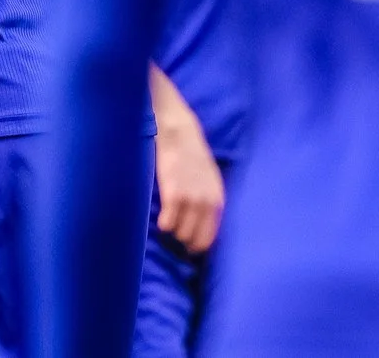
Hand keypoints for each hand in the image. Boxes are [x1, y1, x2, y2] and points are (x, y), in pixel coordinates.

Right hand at [153, 124, 225, 255]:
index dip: (197, 245)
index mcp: (217, 200)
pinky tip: (160, 219)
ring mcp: (190, 199)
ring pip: (181, 234)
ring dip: (173, 232)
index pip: (210, 237)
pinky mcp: (173, 194)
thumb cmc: (192, 155)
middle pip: (195, 240)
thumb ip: (208, 201)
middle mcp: (207, 203)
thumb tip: (201, 224)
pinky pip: (167, 224)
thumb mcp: (209, 180)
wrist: (179, 132)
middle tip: (175, 237)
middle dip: (184, 242)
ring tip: (168, 223)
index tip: (188, 245)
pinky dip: (163, 225)